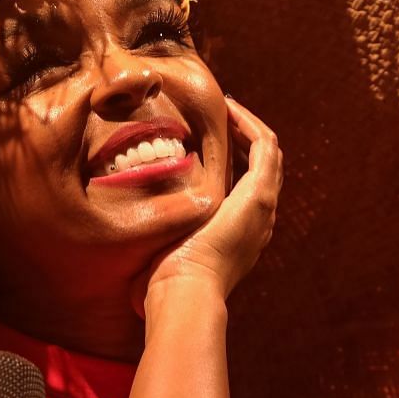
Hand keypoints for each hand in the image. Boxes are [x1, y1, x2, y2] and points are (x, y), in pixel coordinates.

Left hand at [130, 96, 281, 318]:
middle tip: (221, 115)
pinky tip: (228, 111)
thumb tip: (129, 241)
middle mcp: (260, 219)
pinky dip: (250, 125)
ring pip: (269, 153)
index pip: (248, 185)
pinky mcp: (259, 195)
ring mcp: (264, 207)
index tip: (210, 136)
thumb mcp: (167, 249)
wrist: (185, 290)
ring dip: (248, 126)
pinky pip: (265, 147)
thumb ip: (160, 236)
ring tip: (226, 107)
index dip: (234, 156)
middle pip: (264, 167)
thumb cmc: (167, 279)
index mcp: (242, 231)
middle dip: (244, 137)